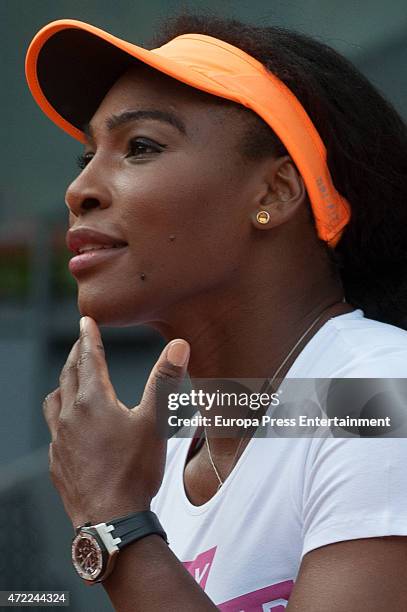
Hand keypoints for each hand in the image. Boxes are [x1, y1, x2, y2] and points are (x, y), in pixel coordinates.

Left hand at [43, 316, 189, 527]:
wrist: (112, 519)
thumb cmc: (135, 470)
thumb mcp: (155, 421)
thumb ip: (165, 380)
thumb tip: (178, 346)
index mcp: (94, 400)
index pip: (89, 357)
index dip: (88, 336)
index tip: (86, 320)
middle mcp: (71, 415)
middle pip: (69, 374)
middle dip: (76, 355)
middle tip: (82, 342)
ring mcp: (60, 439)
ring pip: (54, 400)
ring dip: (63, 384)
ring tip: (72, 381)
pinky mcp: (57, 461)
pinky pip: (53, 429)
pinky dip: (61, 416)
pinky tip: (72, 425)